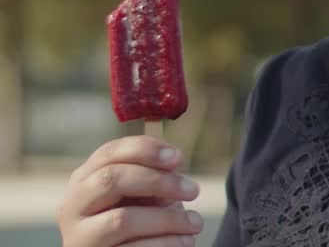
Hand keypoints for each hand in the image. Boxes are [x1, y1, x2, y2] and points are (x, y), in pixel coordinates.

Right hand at [56, 136, 203, 246]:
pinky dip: (166, 242)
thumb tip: (172, 168)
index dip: (145, 149)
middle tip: (193, 190)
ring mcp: (79, 237)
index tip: (178, 158)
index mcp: (84, 180)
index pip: (109, 153)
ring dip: (168, 219)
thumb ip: (149, 178)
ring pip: (122, 220)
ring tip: (196, 223)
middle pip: (111, 180)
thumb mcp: (138, 195)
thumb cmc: (134, 222)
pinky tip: (185, 241)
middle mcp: (73, 207)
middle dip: (158, 181)